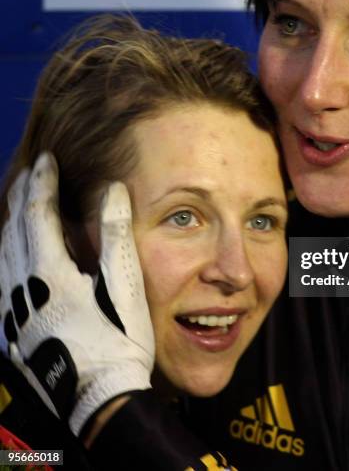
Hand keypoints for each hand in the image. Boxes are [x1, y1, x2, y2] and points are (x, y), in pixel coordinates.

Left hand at [0, 153, 154, 435]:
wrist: (100, 400)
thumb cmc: (119, 341)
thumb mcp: (124, 285)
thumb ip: (116, 234)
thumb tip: (113, 189)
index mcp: (51, 275)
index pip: (40, 216)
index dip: (43, 185)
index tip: (47, 160)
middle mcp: (24, 290)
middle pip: (14, 231)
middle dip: (21, 197)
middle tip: (30, 172)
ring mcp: (14, 313)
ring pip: (2, 257)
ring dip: (10, 224)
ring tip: (18, 205)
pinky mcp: (13, 332)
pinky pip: (2, 281)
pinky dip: (7, 255)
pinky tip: (14, 257)